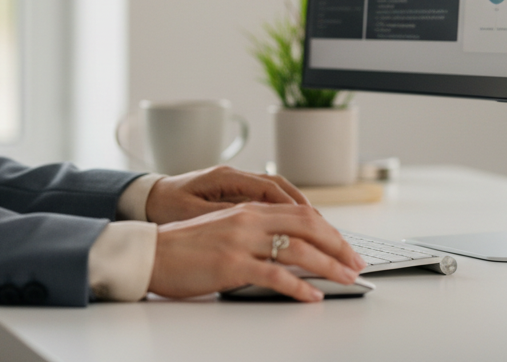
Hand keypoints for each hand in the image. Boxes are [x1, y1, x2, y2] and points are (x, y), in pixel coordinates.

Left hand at [145, 165, 312, 224]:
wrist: (145, 199)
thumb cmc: (165, 207)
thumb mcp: (193, 215)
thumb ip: (223, 216)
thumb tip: (254, 224)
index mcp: (226, 177)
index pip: (271, 188)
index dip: (295, 208)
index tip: (315, 225)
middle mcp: (235, 177)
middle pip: (282, 188)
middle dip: (307, 210)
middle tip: (329, 232)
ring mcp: (235, 184)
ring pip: (277, 194)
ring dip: (299, 211)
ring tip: (320, 232)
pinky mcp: (233, 195)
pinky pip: (267, 201)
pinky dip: (284, 213)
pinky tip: (296, 231)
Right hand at [148, 202, 366, 301]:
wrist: (150, 253)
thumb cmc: (182, 247)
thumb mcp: (222, 228)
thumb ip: (252, 232)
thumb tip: (286, 249)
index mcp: (247, 209)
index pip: (301, 213)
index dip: (329, 230)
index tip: (345, 247)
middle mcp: (248, 220)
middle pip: (307, 226)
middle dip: (338, 246)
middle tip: (356, 263)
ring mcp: (240, 242)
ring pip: (299, 249)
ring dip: (329, 266)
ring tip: (346, 279)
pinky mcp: (231, 265)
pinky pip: (276, 275)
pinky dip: (300, 287)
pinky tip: (312, 296)